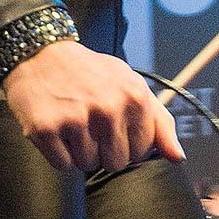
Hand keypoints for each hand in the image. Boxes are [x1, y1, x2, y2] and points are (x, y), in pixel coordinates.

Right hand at [1, 40, 182, 176]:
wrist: (40, 53)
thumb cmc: (89, 73)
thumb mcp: (131, 86)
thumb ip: (160, 122)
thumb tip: (178, 157)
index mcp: (134, 97)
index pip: (142, 151)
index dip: (127, 144)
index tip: (114, 127)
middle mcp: (108, 108)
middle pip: (115, 163)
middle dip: (103, 150)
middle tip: (90, 124)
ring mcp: (76, 119)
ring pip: (88, 165)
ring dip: (79, 151)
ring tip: (72, 123)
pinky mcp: (47, 129)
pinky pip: (63, 165)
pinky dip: (59, 153)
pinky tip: (57, 128)